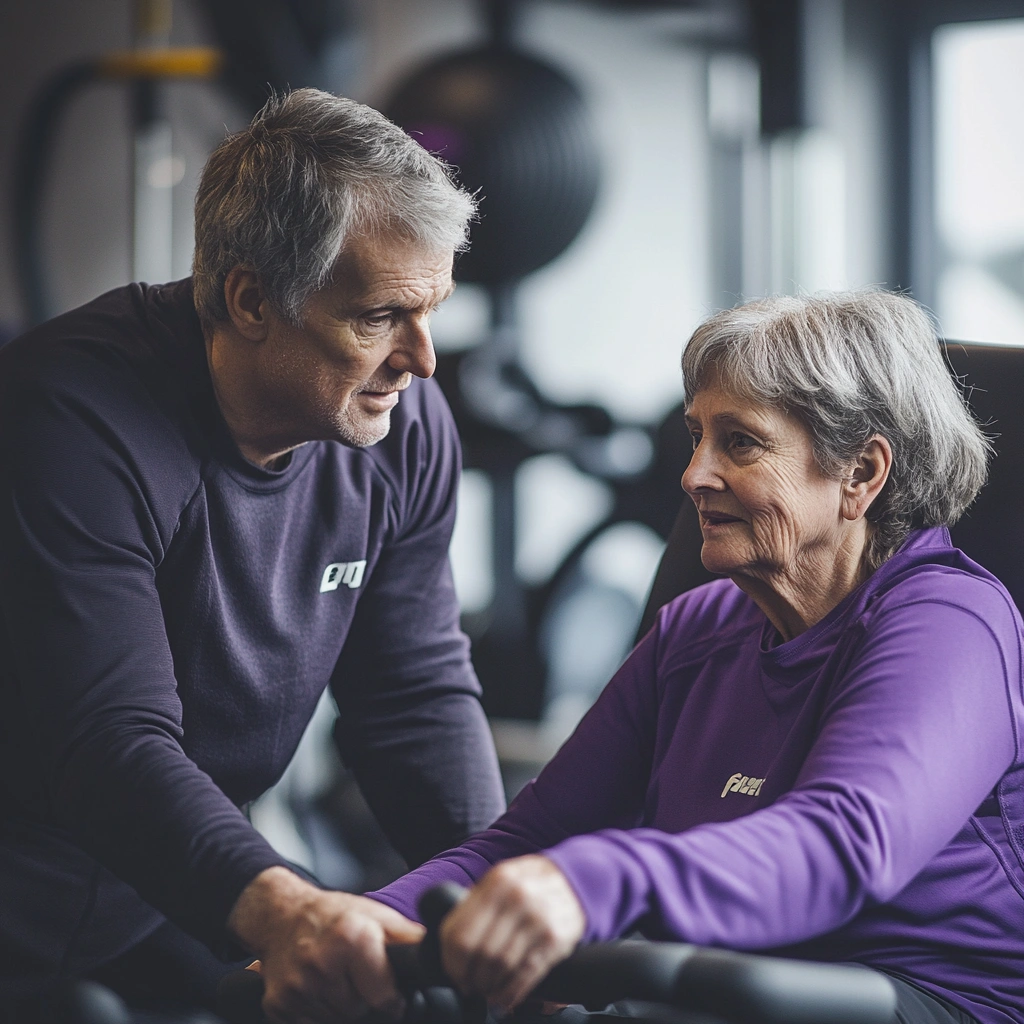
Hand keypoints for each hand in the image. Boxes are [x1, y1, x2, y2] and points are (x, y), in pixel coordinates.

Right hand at [228, 866, 424, 1023]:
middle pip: (359, 1011)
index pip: (383, 996)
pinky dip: (317, 1013)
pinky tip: (316, 990)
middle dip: (363, 1000)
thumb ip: (407, 937)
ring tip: (335, 980)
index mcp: (350, 937)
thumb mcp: (374, 915)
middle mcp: (321, 963)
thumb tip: (434, 955)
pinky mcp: (278, 1004)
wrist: (282, 916)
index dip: (392, 998)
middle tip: (354, 977)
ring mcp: (298, 987)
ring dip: (340, 1008)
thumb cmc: (333, 915)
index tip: (391, 996)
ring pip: (336, 1021)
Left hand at [439, 855, 585, 1010]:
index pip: (460, 934)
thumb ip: (474, 902)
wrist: (577, 880)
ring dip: (490, 987)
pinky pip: (525, 974)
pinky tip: (504, 998)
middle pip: (480, 953)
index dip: (453, 962)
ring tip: (487, 991)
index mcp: (496, 882)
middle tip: (470, 986)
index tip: (455, 974)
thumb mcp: (501, 881)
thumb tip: (442, 937)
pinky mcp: (555, 939)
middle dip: (471, 977)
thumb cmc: (530, 885)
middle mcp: (516, 898)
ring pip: (502, 966)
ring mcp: (538, 918)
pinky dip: (510, 993)